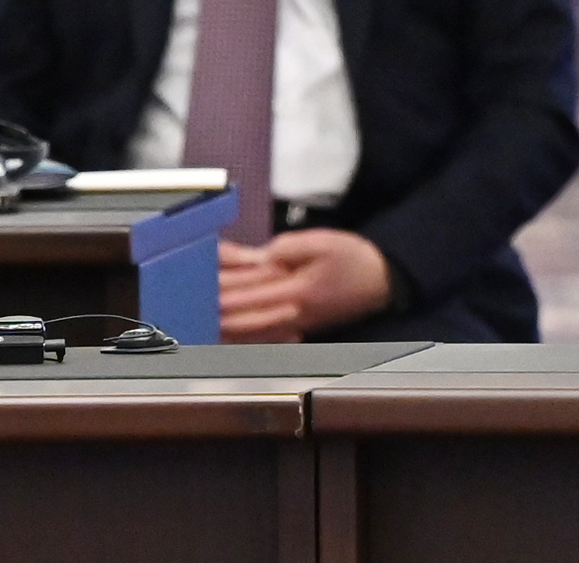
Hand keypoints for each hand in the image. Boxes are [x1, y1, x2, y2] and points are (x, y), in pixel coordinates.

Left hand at [217, 229, 394, 343]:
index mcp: (300, 291)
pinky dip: (250, 334)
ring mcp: (300, 322)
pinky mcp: (302, 322)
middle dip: (222, 315)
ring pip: (258, 329)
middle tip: (194, 312)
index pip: (254, 295)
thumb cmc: (353, 258)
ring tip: (205, 325)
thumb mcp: (322, 242)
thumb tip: (262, 257)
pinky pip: (271, 333)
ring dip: (232, 328)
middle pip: (251, 316)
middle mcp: (297, 313)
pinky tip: (232, 335)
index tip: (205, 296)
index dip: (228, 296)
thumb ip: (288, 248)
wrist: (384, 280)